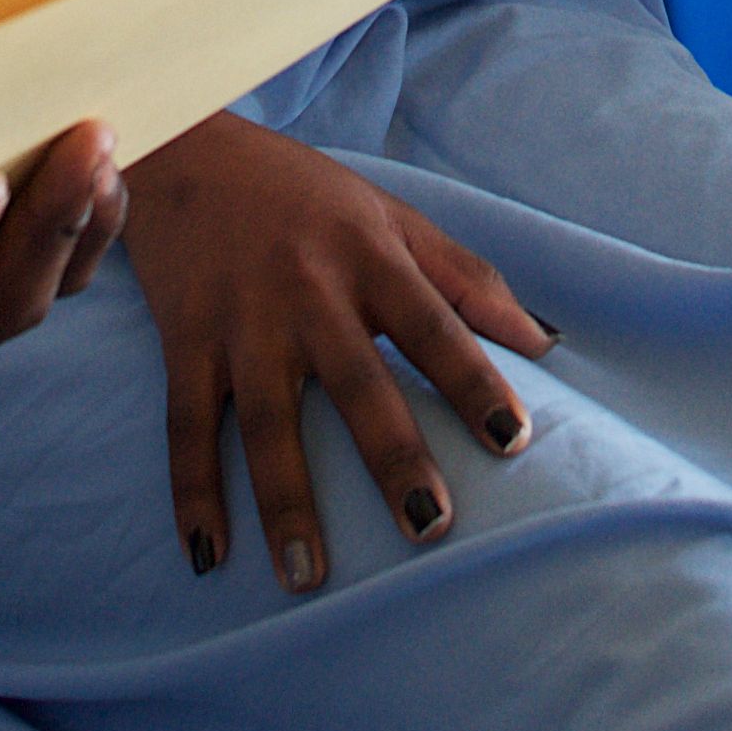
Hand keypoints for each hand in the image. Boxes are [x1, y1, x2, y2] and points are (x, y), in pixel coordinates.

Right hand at [118, 113, 548, 592]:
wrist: (187, 154)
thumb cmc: (306, 196)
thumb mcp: (393, 217)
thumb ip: (468, 278)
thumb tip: (546, 342)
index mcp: (369, 256)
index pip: (435, 323)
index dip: (474, 381)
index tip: (514, 440)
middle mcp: (308, 290)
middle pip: (357, 382)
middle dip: (392, 456)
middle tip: (429, 526)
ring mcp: (242, 320)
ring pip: (267, 421)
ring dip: (287, 502)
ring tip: (309, 576)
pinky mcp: (184, 341)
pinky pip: (188, 426)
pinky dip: (192, 491)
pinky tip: (208, 554)